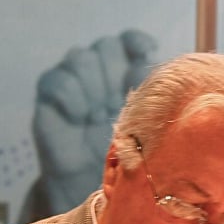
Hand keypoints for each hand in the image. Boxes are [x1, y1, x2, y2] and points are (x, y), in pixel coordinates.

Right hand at [22, 30, 158, 220]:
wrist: (89, 181)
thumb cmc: (124, 155)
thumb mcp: (145, 127)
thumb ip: (154, 102)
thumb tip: (174, 84)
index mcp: (125, 75)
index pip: (129, 42)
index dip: (136, 42)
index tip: (146, 52)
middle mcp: (100, 72)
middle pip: (105, 46)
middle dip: (113, 70)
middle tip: (114, 99)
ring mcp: (74, 81)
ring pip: (80, 58)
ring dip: (93, 86)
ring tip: (96, 115)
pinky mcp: (50, 95)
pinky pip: (57, 80)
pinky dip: (71, 98)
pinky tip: (79, 117)